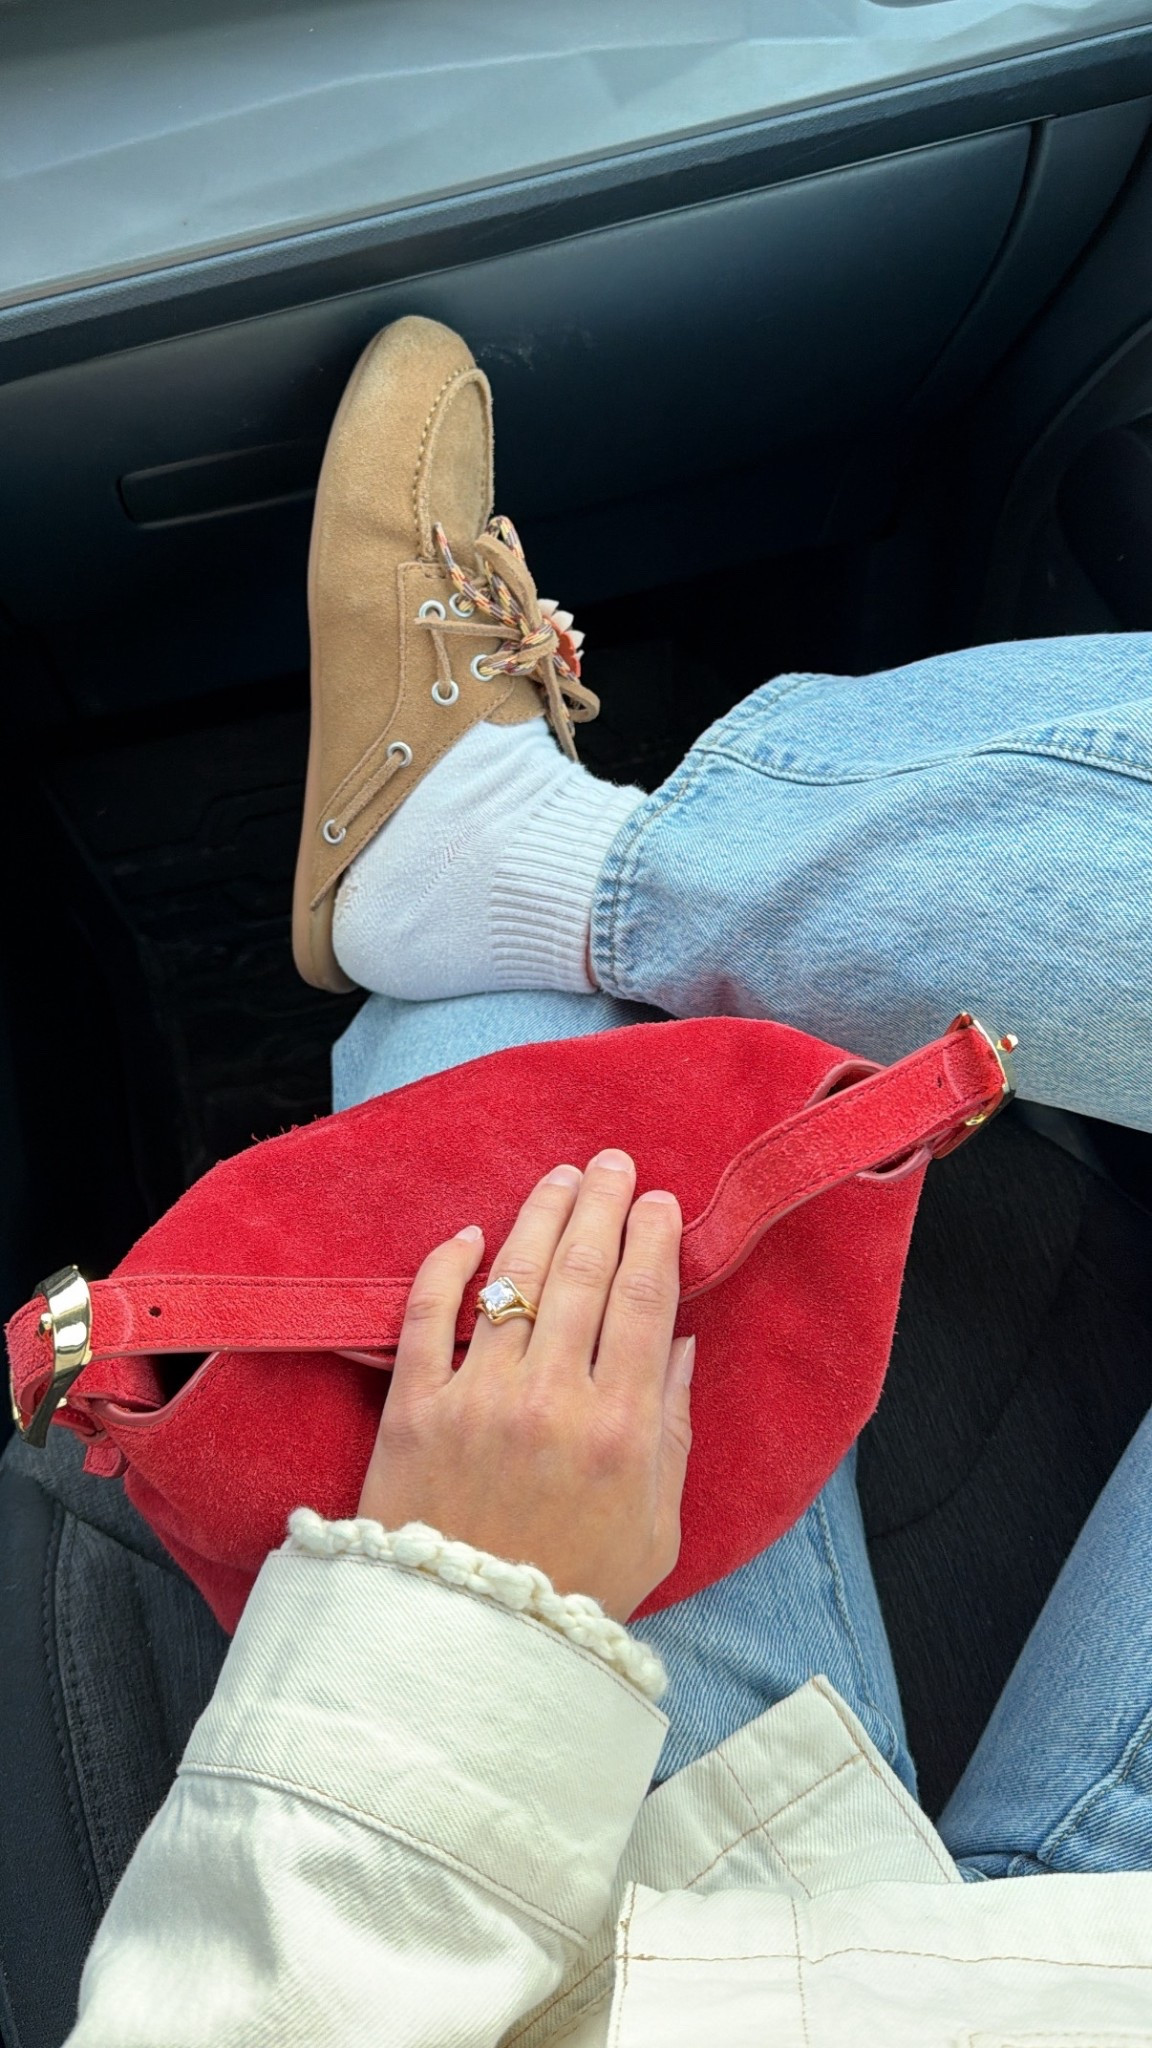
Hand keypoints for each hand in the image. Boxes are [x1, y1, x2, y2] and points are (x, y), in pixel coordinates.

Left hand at [357, 1150, 693, 1619]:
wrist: (469, 1650)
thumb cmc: (576, 1592)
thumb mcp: (658, 1525)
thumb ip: (671, 1429)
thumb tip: (675, 1341)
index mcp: (620, 1430)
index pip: (642, 1303)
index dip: (653, 1240)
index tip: (659, 1202)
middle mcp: (551, 1402)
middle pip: (582, 1273)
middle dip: (603, 1206)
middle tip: (613, 1163)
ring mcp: (478, 1400)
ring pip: (513, 1279)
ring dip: (540, 1216)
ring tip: (560, 1178)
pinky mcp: (413, 1410)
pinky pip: (427, 1317)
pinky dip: (447, 1267)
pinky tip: (470, 1233)